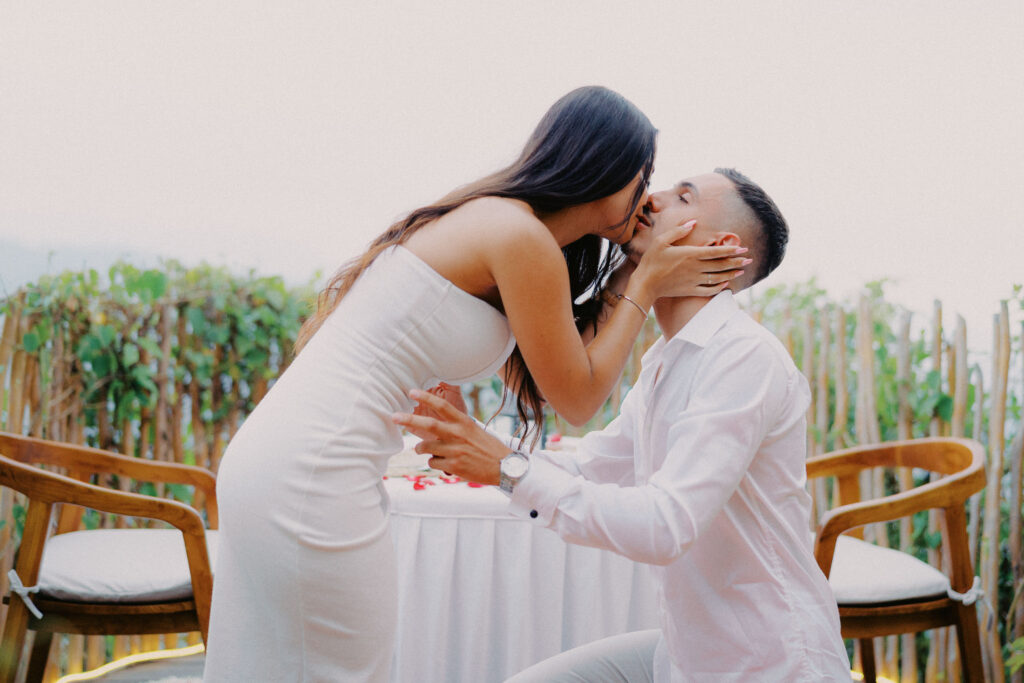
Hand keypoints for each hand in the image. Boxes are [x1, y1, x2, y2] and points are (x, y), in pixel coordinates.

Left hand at [391, 389, 506, 484]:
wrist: (504, 468)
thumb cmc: (487, 447)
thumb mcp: (474, 430)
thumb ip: (455, 426)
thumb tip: (434, 425)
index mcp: (464, 422)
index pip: (442, 406)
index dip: (426, 397)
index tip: (411, 391)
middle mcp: (458, 434)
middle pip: (429, 425)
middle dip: (408, 420)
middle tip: (394, 416)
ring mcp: (455, 451)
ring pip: (426, 448)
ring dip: (421, 448)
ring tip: (423, 449)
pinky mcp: (454, 466)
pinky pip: (433, 462)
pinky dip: (434, 462)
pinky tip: (445, 463)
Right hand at [634, 220, 749, 298]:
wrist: (645, 284)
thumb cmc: (652, 261)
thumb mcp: (661, 240)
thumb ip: (679, 231)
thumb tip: (694, 222)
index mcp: (690, 254)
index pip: (716, 252)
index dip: (731, 250)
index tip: (742, 248)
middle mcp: (696, 268)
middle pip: (721, 265)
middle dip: (736, 262)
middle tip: (749, 260)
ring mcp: (694, 280)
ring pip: (718, 278)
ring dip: (731, 274)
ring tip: (741, 271)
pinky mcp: (690, 290)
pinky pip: (709, 290)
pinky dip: (719, 288)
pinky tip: (725, 285)